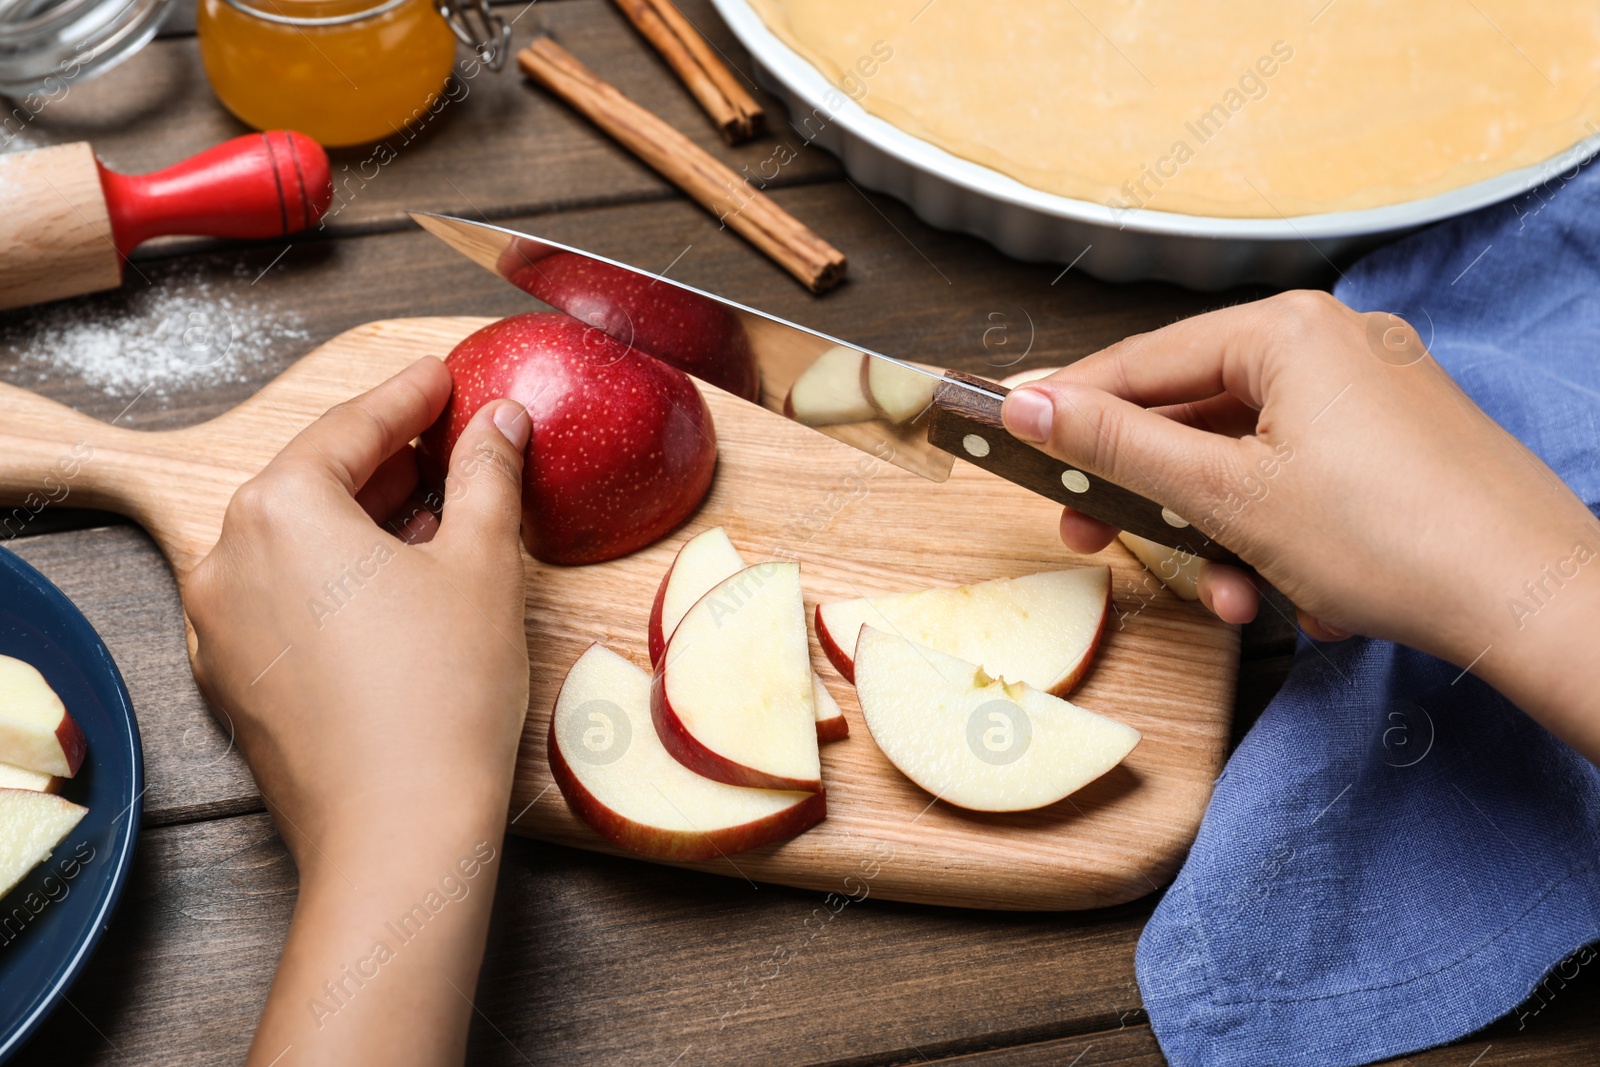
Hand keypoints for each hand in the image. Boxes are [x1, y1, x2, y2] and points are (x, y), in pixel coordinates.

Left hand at [185, 357, 531, 1064]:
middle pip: (317, 480)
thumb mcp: (482, 563)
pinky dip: (335, 576)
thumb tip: (500, 422)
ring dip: (363, 518)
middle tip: (448, 436)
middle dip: (387, 457)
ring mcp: (222, 624)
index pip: (355, 426)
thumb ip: (487, 474)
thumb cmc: (443, 694)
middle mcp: (229, 556)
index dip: (412, 396)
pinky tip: (394, 584)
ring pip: (298, 542)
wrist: (399, 832)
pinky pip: (284, 598)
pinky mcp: (235, 679)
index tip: (443, 375)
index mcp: (282, 508)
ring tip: (434, 511)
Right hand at [1000, 291, 1599, 759]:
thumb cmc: (1392, 539)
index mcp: (1289, 329)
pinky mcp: (1399, 442)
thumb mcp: (1224, 494)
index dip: (1070, 407)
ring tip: (1230, 597)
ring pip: (1248, 456)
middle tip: (1092, 536)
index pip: (1142, 362)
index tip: (1011, 434)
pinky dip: (1277, 533)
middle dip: (1150, 493)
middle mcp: (1334, 341)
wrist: (1534, 601)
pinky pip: (1302, 476)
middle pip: (1194, 411)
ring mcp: (1373, 391)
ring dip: (1220, 533)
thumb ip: (1116, 446)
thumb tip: (1028, 405)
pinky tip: (1292, 595)